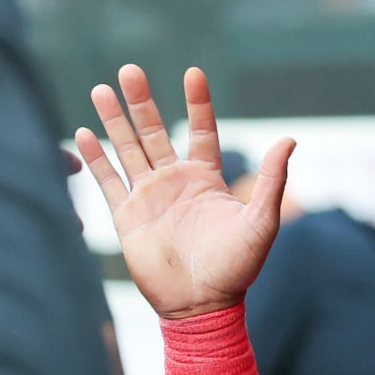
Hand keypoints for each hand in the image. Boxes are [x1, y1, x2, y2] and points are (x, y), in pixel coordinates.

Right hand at [75, 65, 293, 319]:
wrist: (202, 304)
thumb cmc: (237, 267)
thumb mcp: (261, 221)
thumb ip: (272, 180)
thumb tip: (290, 139)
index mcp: (207, 179)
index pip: (201, 131)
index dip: (197, 103)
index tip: (193, 73)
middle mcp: (175, 182)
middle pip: (155, 132)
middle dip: (142, 101)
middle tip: (129, 69)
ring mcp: (149, 197)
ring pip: (128, 149)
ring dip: (114, 121)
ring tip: (102, 89)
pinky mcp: (126, 216)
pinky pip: (108, 181)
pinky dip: (97, 157)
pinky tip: (84, 133)